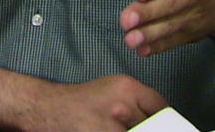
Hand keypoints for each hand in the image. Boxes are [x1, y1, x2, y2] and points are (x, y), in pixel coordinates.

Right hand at [25, 74, 167, 131]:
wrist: (51, 110)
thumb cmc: (83, 100)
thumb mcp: (113, 89)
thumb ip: (137, 101)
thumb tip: (160, 119)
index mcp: (127, 87)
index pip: (161, 107)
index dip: (164, 119)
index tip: (164, 124)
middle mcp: (123, 106)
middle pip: (154, 126)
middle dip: (149, 129)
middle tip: (139, 126)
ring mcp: (113, 127)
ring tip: (117, 126)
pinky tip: (109, 130)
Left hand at [119, 0, 214, 56]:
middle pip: (172, 2)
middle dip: (149, 12)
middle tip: (125, 18)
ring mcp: (197, 13)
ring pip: (173, 24)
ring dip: (150, 33)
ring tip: (129, 38)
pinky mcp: (193, 31)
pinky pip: (176, 40)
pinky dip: (159, 46)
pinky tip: (141, 49)